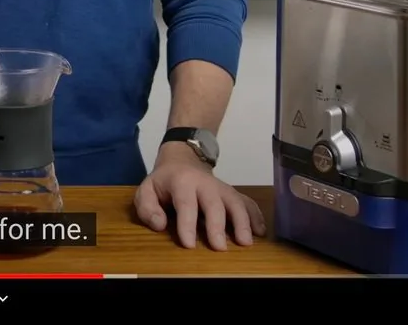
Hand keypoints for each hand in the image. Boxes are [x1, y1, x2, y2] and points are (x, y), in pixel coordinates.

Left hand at [133, 144, 265, 248]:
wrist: (183, 159)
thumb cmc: (164, 182)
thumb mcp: (146, 190)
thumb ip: (147, 208)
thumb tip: (160, 225)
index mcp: (182, 182)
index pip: (186, 204)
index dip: (187, 224)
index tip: (189, 244)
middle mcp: (205, 184)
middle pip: (214, 204)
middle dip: (217, 226)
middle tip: (220, 247)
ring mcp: (222, 188)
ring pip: (235, 202)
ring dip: (242, 221)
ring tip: (246, 242)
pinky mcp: (233, 193)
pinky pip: (247, 202)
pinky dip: (256, 215)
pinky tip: (261, 231)